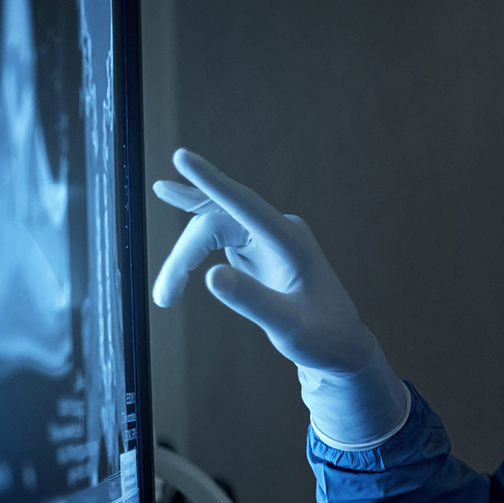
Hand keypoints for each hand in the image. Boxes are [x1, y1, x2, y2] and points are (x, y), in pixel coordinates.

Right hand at [152, 148, 374, 372]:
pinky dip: (193, 248)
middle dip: (184, 255)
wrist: (340, 346)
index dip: (211, 181)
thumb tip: (210, 277)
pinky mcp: (258, 246)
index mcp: (291, 242)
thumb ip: (252, 301)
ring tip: (165, 295)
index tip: (181, 156)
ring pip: (212, 230)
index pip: (245, 204)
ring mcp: (268, 236)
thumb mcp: (288, 328)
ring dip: (185, 257)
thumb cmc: (322, 337)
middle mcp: (279, 230)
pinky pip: (217, 236)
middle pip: (216, 223)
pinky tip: (174, 207)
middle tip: (163, 296)